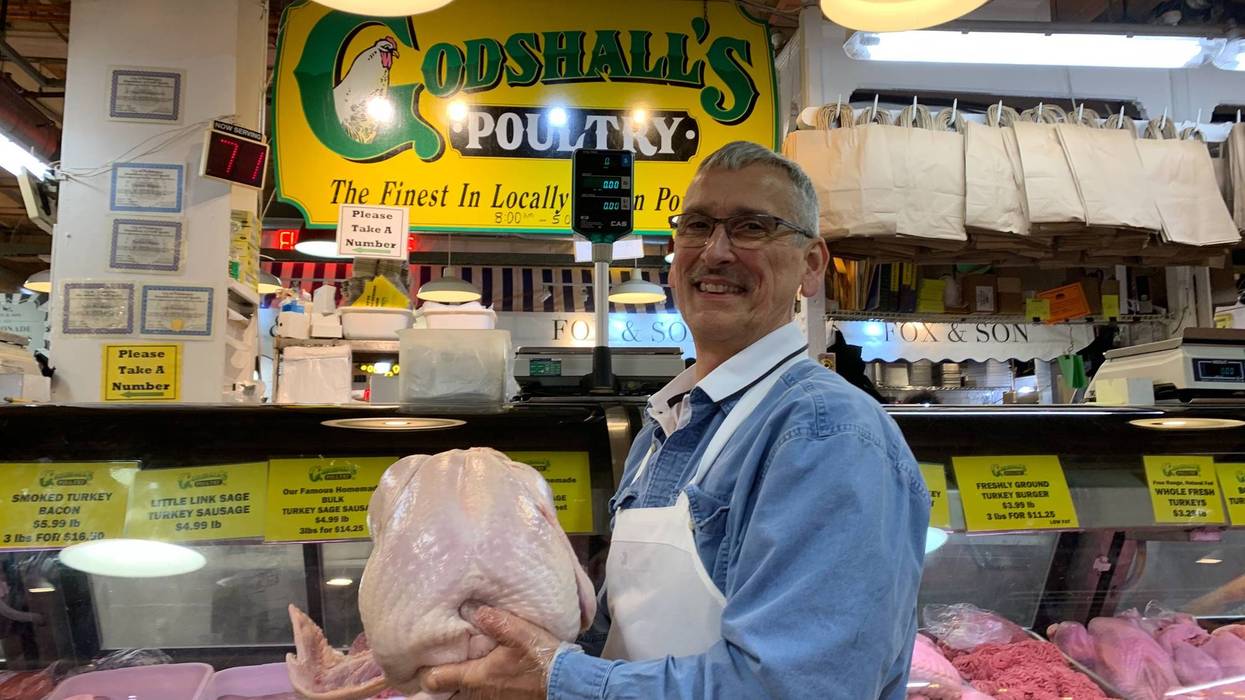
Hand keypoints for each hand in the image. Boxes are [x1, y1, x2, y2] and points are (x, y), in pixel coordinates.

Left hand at [417, 606, 562, 699]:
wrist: (567, 684)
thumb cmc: (543, 658)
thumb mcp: (521, 633)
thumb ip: (495, 621)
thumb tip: (472, 608)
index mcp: (476, 677)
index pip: (435, 679)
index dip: (424, 671)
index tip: (420, 659)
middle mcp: (478, 694)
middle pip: (445, 694)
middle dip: (438, 682)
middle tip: (431, 665)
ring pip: (461, 697)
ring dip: (454, 686)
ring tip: (452, 669)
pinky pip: (478, 699)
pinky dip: (471, 691)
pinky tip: (478, 677)